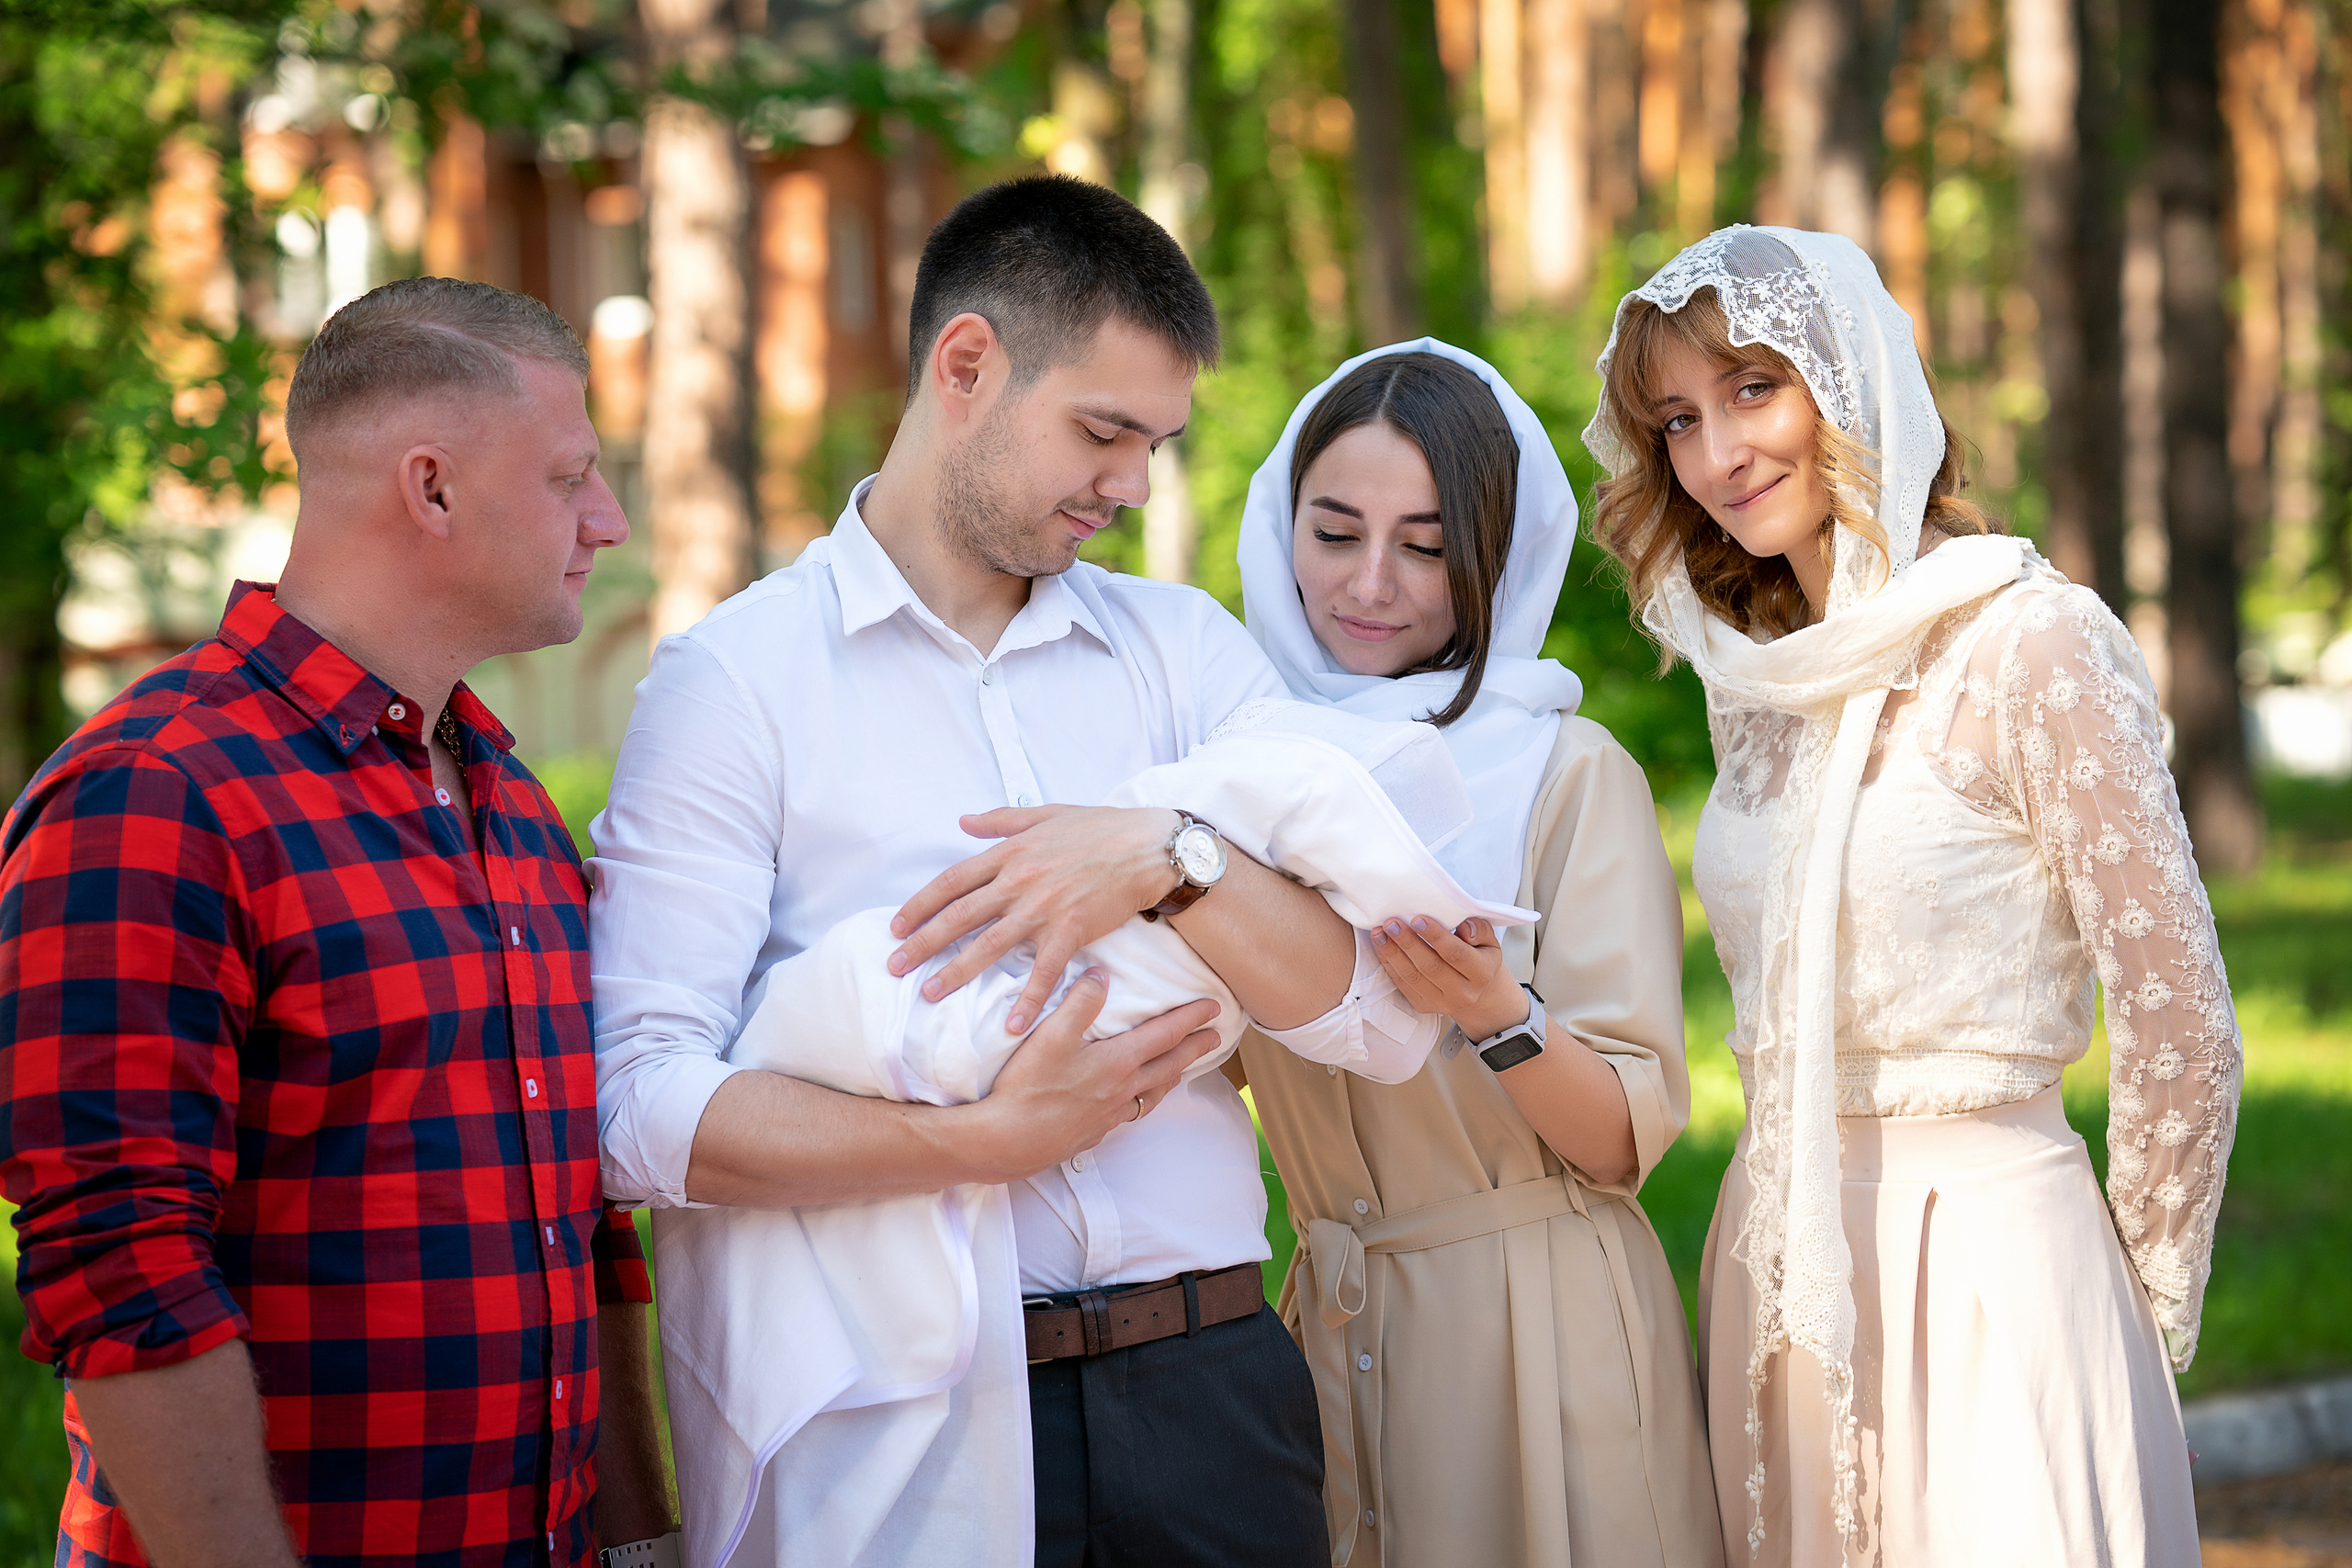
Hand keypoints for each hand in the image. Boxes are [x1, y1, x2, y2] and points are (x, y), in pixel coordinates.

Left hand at [888, 804, 1181, 1032]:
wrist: (1147, 846)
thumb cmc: (1099, 828)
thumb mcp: (1045, 814)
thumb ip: (1000, 820)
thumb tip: (962, 821)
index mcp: (1010, 854)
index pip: (951, 883)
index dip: (920, 906)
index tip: (896, 926)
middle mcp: (1019, 881)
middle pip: (959, 917)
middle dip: (922, 943)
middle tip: (895, 967)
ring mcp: (1043, 908)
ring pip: (990, 945)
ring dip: (958, 972)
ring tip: (930, 993)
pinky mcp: (1072, 930)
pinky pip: (1043, 972)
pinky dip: (1027, 1000)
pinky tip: (1010, 1025)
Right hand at [965, 969, 1223, 1177]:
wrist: (1008, 1141)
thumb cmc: (1028, 1087)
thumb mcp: (1051, 1034)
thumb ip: (1080, 1002)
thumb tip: (1102, 976)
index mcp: (1118, 1062)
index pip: (1166, 1034)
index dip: (1191, 1018)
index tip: (1214, 1008)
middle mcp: (1122, 1090)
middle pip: (1169, 1065)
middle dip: (1195, 1048)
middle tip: (1215, 1037)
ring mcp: (1110, 1115)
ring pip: (1153, 1094)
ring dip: (1173, 1077)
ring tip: (1181, 1069)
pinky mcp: (1094, 1133)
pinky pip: (1131, 1114)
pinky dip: (1143, 1101)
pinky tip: (1133, 1102)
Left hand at [1369, 916, 1522, 1039]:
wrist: (1478, 993)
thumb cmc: (1480, 957)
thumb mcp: (1489, 941)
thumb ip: (1479, 929)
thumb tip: (1464, 927)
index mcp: (1482, 974)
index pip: (1456, 953)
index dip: (1435, 936)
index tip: (1417, 918)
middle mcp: (1463, 993)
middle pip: (1430, 967)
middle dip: (1407, 943)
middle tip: (1391, 923)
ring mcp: (1442, 1003)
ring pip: (1413, 977)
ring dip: (1392, 953)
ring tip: (1379, 933)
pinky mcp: (1424, 1007)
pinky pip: (1403, 985)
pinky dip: (1389, 965)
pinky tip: (1381, 947)